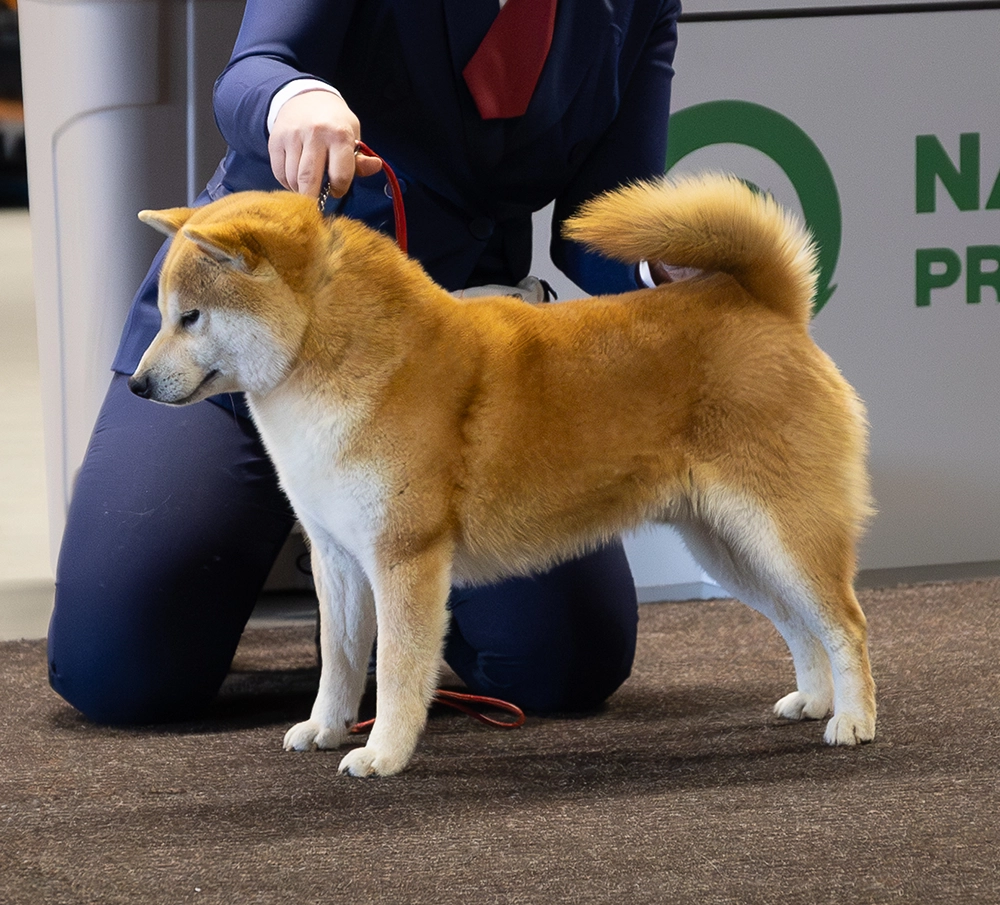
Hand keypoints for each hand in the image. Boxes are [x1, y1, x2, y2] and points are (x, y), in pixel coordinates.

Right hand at [268, 90, 382, 198]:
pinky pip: (279, 173)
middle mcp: (314, 134)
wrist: (305, 98)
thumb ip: (360, 158)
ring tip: (308, 185)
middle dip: (313, 199)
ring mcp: (292, 137)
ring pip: (292, 179)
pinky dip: (287, 183)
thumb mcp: (352, 134)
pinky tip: (296, 178)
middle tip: (318, 201)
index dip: (340, 189)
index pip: (340, 176)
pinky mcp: (275, 141)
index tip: (337, 189)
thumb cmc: (334, 123)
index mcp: (338, 134)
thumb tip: (376, 166)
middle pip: (309, 180)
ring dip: (300, 191)